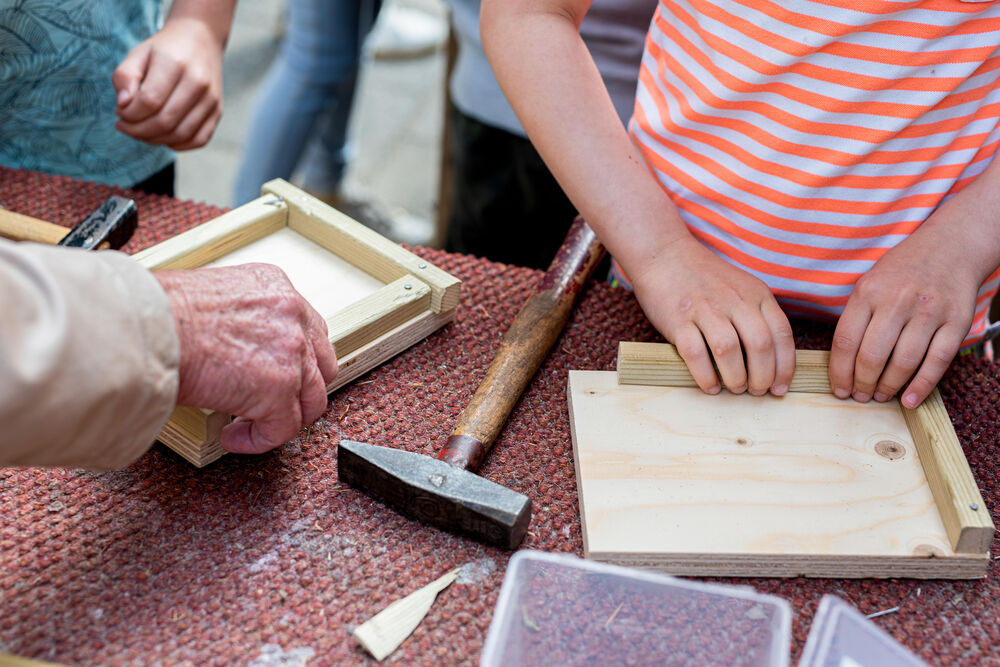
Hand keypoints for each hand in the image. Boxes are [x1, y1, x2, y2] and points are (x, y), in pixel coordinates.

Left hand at [112, 17, 224, 149]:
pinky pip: (199, 140)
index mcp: (175, 64)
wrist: (201, 40)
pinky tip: (162, 136)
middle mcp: (198, 83)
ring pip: (180, 135)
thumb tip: (123, 105)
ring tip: (140, 131)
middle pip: (164, 122)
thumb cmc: (164, 50)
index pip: (149, 102)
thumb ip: (125, 77)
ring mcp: (211, 99)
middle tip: (124, 126)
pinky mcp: (217, 111)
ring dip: (154, 140)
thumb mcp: (138, 54)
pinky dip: (178, 145)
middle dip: (137, 130)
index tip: (119, 111)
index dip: (129, 114)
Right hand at [155, 264, 337, 453]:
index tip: (276, 374)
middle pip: (320, 364)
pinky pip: (283, 428)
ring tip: (252, 426)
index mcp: (274, 286)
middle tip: (274, 405)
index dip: (295, 358)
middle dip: (300, 389)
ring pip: (311, 399)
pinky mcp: (279, 389)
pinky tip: (233, 438)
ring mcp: (292, 352)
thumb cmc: (157, 312)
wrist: (146, 327)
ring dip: (284, 418)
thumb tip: (227, 345)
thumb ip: (237, 319)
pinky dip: (260, 440)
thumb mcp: (210, 298)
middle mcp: (292, 314)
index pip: (306, 328)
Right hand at [629, 236, 795, 396]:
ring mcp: (705, 309)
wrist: (665, 255)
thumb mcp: (742, 288)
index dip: (784, 367)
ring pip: (729, 351)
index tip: (780, 388)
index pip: (781, 335)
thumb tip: (771, 361)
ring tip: (735, 388)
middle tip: (756, 391)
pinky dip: (705, 376)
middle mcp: (734, 300)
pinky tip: (710, 386)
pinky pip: (695, 354)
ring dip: (735, 378)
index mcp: (756, 294)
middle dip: (762, 377)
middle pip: (759, 346)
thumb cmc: (705, 279)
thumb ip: (758, 315)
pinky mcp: (678, 320)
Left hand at [829, 222, 981, 408]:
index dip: (839, 372)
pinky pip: (937, 361)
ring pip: (903, 362)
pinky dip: (921, 386)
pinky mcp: (956, 322)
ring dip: (889, 387)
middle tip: (861, 396)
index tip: (840, 390)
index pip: (845, 341)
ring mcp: (929, 312)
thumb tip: (841, 363)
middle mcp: (897, 301)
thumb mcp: (869, 284)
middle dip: (863, 384)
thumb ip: (856, 318)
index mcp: (868, 292)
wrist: (951, 248)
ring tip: (881, 396)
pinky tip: (909, 399)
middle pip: (872, 356)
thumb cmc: (902, 272)